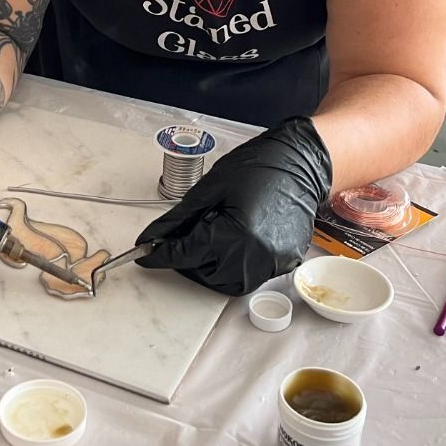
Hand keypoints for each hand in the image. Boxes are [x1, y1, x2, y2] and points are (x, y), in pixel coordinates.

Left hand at [136, 117, 332, 295]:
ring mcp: (273, 262)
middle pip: (204, 274)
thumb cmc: (259, 167)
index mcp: (236, 234)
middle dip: (187, 260)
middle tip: (183, 238)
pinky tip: (234, 241)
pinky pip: (251, 275)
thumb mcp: (210, 189)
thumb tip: (153, 237)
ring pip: (227, 282)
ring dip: (210, 268)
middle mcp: (256, 255)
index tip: (144, 255)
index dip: (161, 254)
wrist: (302, 163)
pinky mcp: (285, 262)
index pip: (185, 254)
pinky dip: (235, 265)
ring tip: (210, 240)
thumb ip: (178, 219)